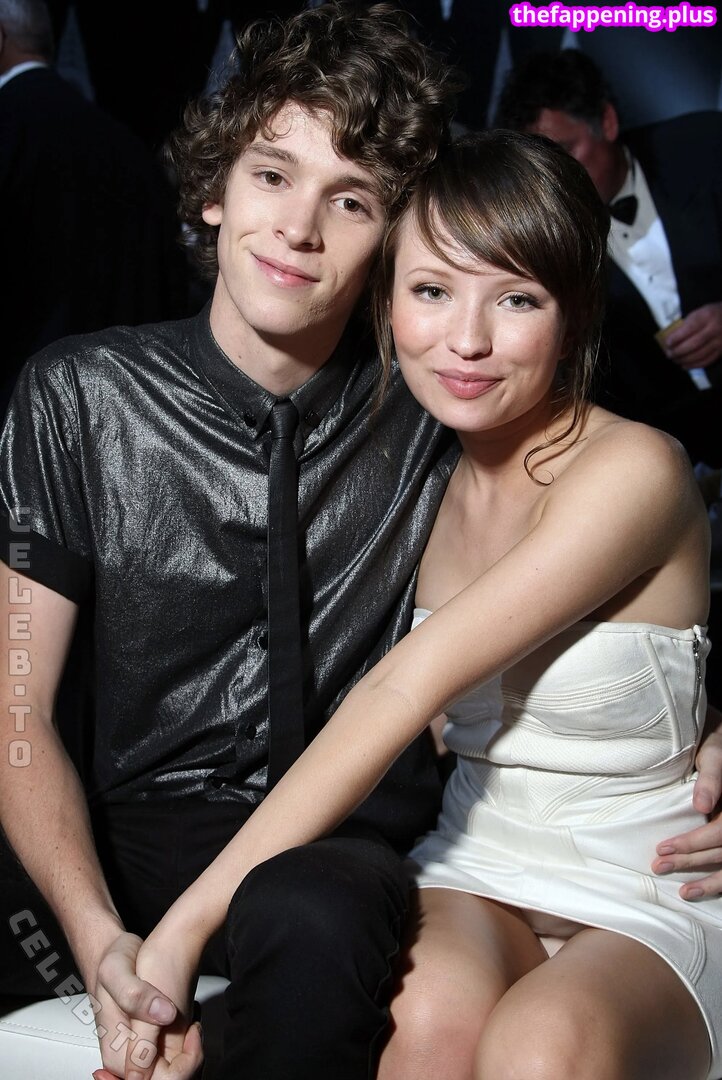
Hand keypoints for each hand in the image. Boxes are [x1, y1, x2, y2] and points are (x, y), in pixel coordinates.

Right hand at [89, 929, 199, 1078]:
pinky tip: (190, 1027)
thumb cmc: (111, 961)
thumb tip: (164, 1015)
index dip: (181, 1064)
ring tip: (192, 1026)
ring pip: (171, 1074)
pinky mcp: (150, 1041)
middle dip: (188, 1061)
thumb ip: (135, 996)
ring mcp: (139, 1050)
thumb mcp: (116, 970)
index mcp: (117, 1050)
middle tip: (194, 1028)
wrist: (115, 951)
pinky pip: (173, 1061)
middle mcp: (127, 1058)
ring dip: (189, 1055)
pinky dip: (188, 1049)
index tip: (191, 1030)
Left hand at [651, 708, 721, 898]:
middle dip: (691, 861)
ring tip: (683, 893)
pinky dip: (718, 881)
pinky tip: (699, 889)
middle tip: (658, 866)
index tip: (663, 847)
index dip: (695, 842)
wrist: (714, 737)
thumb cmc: (711, 742)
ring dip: (709, 882)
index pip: (721, 831)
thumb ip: (711, 776)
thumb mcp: (712, 751)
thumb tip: (701, 806)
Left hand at [663, 302, 721, 368]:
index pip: (689, 328)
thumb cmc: (711, 314)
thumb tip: (671, 338)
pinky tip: (685, 365)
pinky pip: (707, 360)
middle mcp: (714, 329)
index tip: (667, 343)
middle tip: (669, 354)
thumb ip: (686, 324)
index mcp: (707, 316)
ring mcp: (720, 341)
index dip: (677, 337)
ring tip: (675, 360)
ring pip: (700, 354)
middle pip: (694, 344)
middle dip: (679, 351)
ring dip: (685, 359)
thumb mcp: (699, 312)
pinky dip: (694, 365)